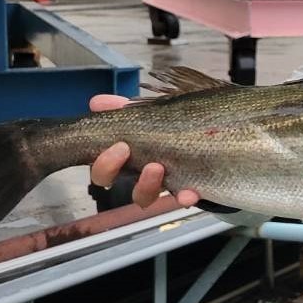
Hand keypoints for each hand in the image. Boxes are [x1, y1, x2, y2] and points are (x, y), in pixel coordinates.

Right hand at [87, 94, 199, 208]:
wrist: (206, 137)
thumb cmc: (168, 126)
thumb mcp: (145, 114)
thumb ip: (121, 109)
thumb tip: (97, 102)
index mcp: (124, 161)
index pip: (102, 171)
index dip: (103, 164)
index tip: (118, 144)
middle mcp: (138, 176)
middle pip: (114, 185)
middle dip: (113, 169)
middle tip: (124, 149)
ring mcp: (162, 185)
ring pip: (144, 197)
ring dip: (147, 185)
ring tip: (156, 167)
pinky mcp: (186, 190)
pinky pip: (184, 200)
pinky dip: (185, 198)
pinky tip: (188, 194)